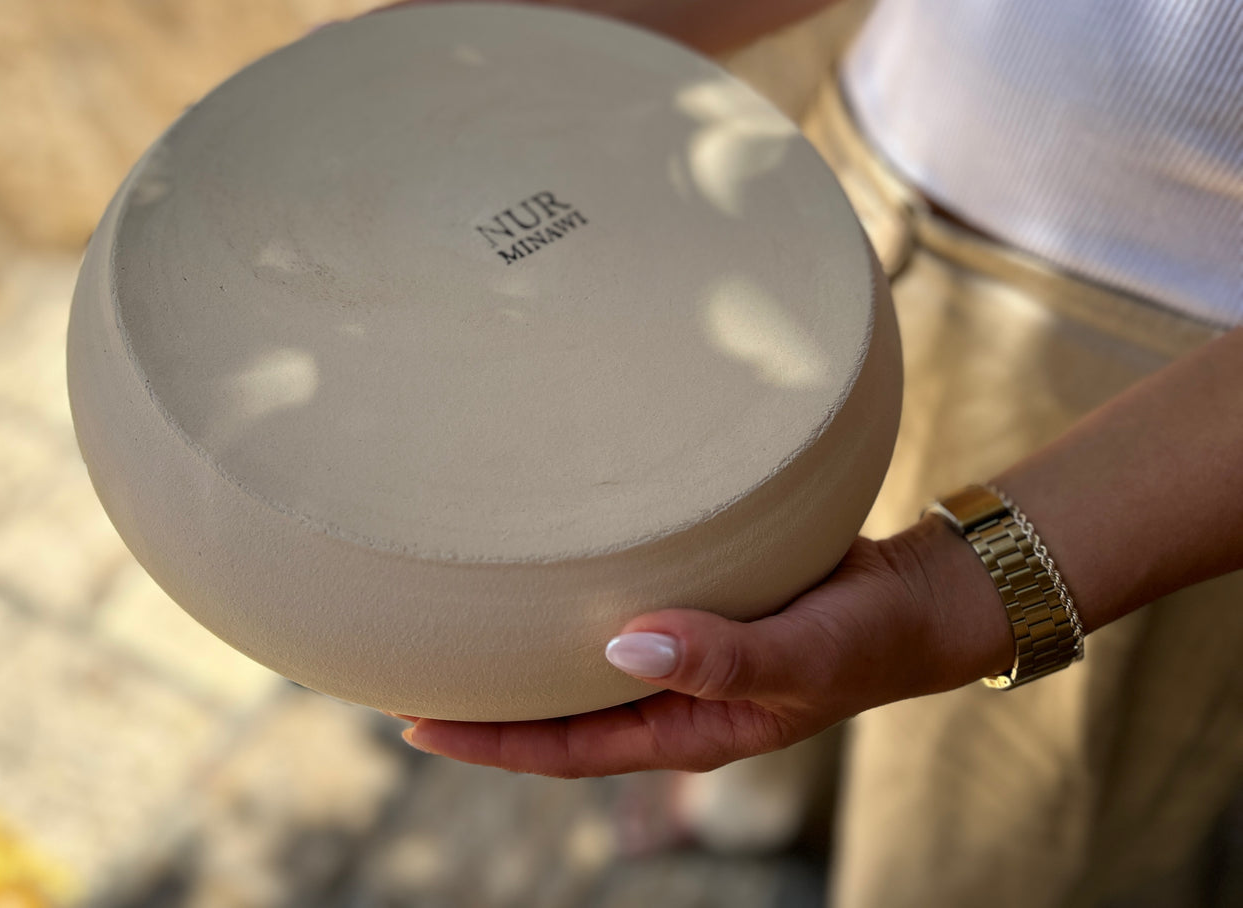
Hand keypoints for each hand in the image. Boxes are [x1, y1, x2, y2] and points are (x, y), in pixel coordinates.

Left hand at [402, 522, 1014, 777]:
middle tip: (405, 670)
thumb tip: (621, 644)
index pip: (567, 747)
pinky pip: (614, 611)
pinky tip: (540, 570)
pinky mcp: (690, 601)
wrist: (913, 597)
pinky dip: (569, 604)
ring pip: (579, 661)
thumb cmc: (864, 637)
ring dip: (520, 651)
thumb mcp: (799, 658)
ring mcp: (677, 651)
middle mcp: (669, 695)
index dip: (491, 742)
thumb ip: (720, 657)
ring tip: (453, 624)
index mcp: (685, 729)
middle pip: (557, 709)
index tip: (415, 724)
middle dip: (485, 701)